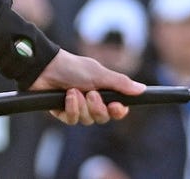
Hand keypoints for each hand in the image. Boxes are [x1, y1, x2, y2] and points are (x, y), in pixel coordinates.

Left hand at [28, 48, 144, 125]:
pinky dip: (71, 108)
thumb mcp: (99, 74)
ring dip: (81, 106)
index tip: (117, 107)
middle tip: (91, 94)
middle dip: (97, 108)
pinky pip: (72, 120)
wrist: (46, 67)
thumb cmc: (74, 67)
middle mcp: (91, 101)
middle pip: (103, 118)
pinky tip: (67, 96)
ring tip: (73, 91)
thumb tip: (142, 89)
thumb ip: (120, 83)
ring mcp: (77, 108)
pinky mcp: (63, 113)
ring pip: (87, 121)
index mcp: (103, 91)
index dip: (118, 111)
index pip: (117, 110)